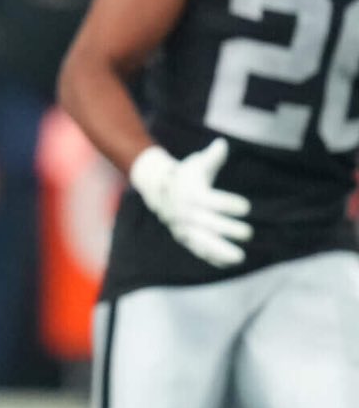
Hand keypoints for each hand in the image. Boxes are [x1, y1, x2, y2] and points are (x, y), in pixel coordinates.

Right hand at [128, 139, 250, 266]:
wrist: (160, 190)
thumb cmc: (186, 175)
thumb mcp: (196, 164)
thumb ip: (212, 157)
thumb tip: (222, 143)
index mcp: (190, 195)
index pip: (210, 201)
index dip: (228, 204)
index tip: (246, 207)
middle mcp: (185, 214)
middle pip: (207, 224)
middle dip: (227, 229)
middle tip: (248, 233)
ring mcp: (184, 228)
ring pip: (202, 242)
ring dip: (220, 251)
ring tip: (240, 258)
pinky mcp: (184, 238)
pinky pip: (198, 250)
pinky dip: (212, 258)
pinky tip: (229, 263)